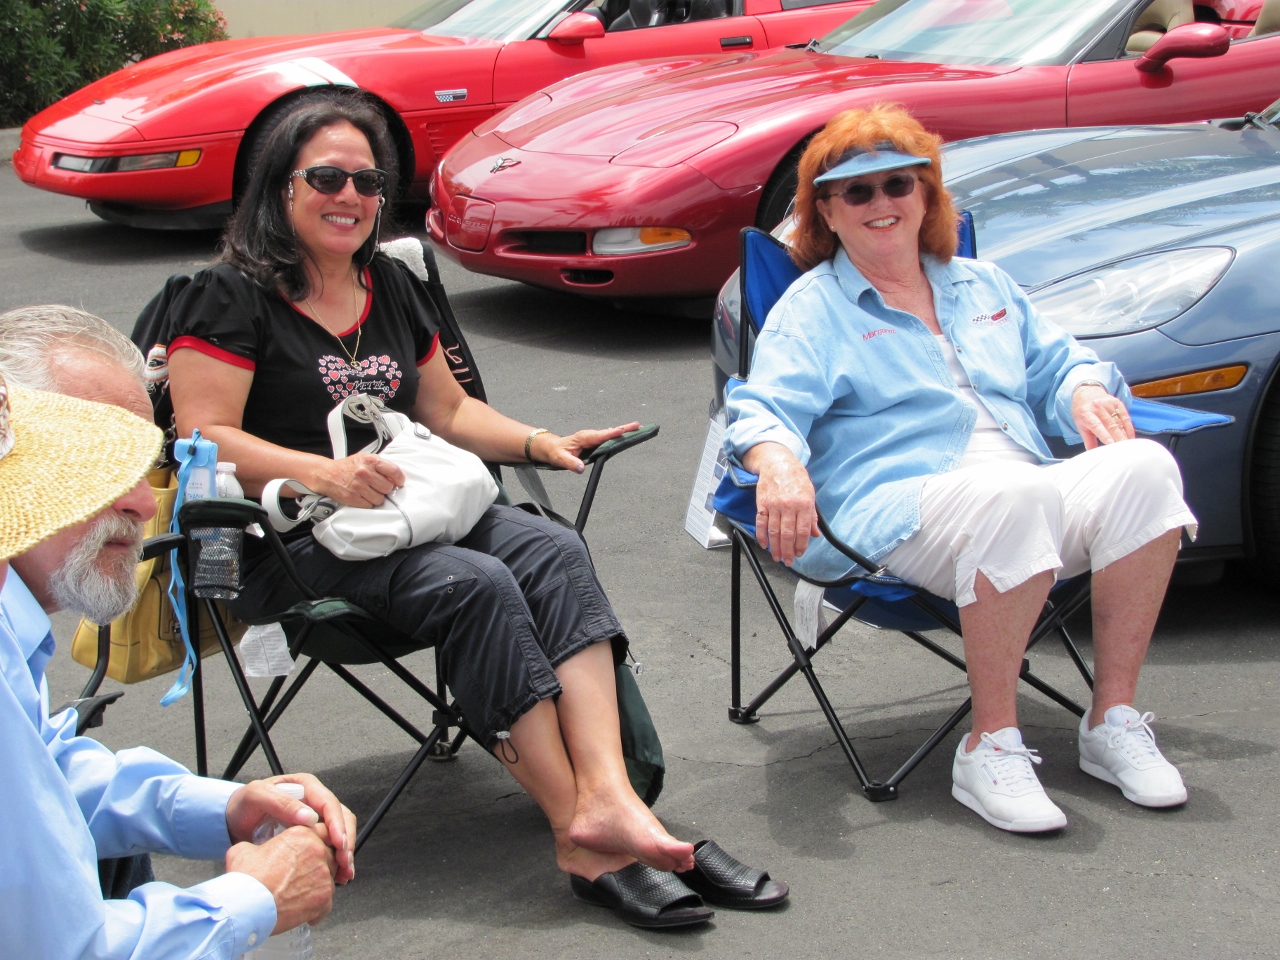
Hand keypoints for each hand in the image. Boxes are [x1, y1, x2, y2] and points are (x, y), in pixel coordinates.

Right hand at [225, 826, 336, 933]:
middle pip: (330, 854)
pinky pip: (328, 901)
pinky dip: (317, 906)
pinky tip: (302, 909)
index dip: (316, 842)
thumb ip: (258, 846)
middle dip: (320, 864)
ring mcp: (324, 875)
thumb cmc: (246, 879)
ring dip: (319, 884)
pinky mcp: (324, 897)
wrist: (247, 907)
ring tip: (300, 893)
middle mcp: (318, 851)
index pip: (322, 831)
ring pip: (331, 878)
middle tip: (304, 876)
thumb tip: (256, 851)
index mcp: (302, 834)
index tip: (309, 852)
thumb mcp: (244, 850)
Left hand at [226, 774, 357, 883]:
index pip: (329, 803)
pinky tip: (337, 875)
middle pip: (341, 818)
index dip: (337, 824)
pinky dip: (336, 860)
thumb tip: (310, 817)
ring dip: (345, 853)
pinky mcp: (313, 835)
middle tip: (344, 863)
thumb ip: (281, 803)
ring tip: (344, 874)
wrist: (235, 820)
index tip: (339, 844)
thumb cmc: (244, 805)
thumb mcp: (256, 797)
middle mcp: (315, 801)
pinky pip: (330, 845)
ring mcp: (316, 818)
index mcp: (307, 786)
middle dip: (346, 841)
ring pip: (341, 832)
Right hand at [311, 453, 404, 507]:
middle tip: (378, 486)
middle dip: (385, 489)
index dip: (399, 479)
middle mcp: (364, 473)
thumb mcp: (365, 459)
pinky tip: (362, 496)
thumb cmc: (348, 467)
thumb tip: (396, 478)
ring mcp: (358, 486)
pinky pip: (369, 506)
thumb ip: (381, 466)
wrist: (328, 474)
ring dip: (376, 497)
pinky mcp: (352, 498)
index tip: (399, 482)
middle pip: (388, 488)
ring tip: (368, 491)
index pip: (394, 471)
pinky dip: (367, 503)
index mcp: (370, 461)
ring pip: (380, 499)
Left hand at [529, 421, 640, 473]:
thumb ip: (570, 463)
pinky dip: (619, 436)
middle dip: (625, 429)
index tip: (623, 431)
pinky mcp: (595, 442)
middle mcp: (591, 436)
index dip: (612, 433)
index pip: (600, 436)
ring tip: (639, 430)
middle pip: (610, 432)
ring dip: (625, 431)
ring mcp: (594, 438)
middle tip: (639, 426)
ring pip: (611, 434)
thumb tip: (581, 469)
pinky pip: (609, 438)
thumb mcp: (560, 459)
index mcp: (584, 437)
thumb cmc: (556, 452)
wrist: (551, 448)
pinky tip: (629, 435)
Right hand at [745, 442, 819, 565]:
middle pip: (787, 534)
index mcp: (803, 504)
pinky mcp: (762, 504)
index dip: (801, 545)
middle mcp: (789, 506)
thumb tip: (815, 534)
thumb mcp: (810, 495)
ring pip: (774, 532)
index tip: (800, 553)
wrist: (778, 464)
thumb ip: (812, 516)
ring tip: (777, 557)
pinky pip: (761, 523)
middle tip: (788, 561)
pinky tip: (764, 545)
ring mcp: (774, 505)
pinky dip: (761, 535)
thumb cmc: (796, 478)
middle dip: (788, 551)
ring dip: (775, 547)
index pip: (803, 530)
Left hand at [1072, 384, 1134, 449]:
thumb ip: (1088, 440)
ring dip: (1125, 435)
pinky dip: (1129, 428)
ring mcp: (1109, 404)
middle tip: (1124, 451)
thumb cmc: (1083, 412)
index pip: (1096, 425)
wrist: (1087, 392)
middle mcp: (1098, 407)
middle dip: (1118, 439)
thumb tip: (1093, 454)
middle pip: (1111, 425)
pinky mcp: (1118, 403)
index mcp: (1086, 413)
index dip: (1104, 435)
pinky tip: (1130, 437)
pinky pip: (1125, 417)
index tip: (1111, 444)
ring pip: (1119, 422)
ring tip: (1129, 446)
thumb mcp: (1080, 425)